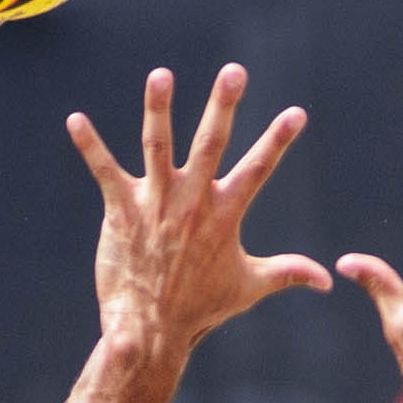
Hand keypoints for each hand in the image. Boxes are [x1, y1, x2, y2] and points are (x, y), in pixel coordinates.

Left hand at [64, 64, 329, 353]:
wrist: (151, 330)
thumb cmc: (200, 309)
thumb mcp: (249, 288)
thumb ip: (288, 273)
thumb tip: (328, 281)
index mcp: (225, 214)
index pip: (259, 168)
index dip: (278, 140)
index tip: (296, 113)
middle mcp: (192, 201)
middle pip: (210, 143)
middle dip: (224, 106)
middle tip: (235, 71)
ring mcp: (155, 203)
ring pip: (157, 145)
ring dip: (158, 108)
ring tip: (161, 75)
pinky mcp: (122, 210)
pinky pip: (103, 170)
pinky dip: (89, 145)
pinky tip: (74, 120)